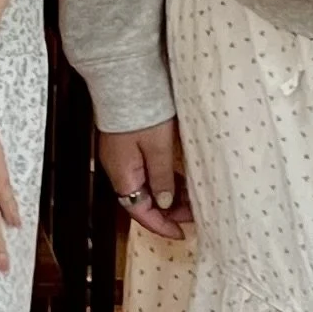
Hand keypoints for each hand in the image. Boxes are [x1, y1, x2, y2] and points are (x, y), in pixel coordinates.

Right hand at [96, 121, 188, 237]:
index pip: (140, 211)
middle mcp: (119, 169)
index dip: (160, 225)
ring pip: (145, 185)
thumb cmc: (140, 110)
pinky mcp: (128, 144)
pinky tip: (178, 178)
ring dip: (167, 194)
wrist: (125, 79)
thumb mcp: (158, 147)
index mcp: (122, 174)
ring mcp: (122, 156)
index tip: (180, 232)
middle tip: (193, 214)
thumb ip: (162, 177)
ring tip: (191, 197)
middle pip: (142, 200)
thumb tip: (164, 202)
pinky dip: (162, 179)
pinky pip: (145, 170)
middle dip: (167, 211)